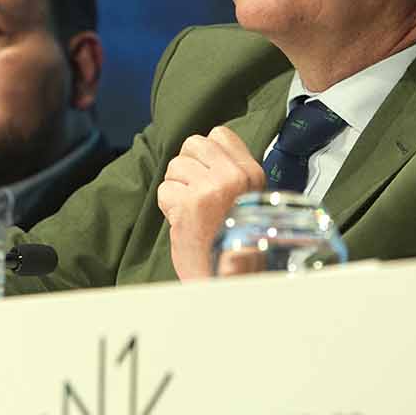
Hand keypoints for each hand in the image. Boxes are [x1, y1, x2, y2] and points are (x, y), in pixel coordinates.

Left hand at [157, 126, 265, 279]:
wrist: (232, 279)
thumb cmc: (236, 242)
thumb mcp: (248, 199)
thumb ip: (231, 172)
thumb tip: (207, 146)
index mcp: (251, 174)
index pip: (219, 134)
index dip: (205, 153)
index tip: (206, 174)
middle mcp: (233, 177)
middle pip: (193, 144)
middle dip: (187, 166)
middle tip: (194, 192)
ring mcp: (210, 189)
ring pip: (175, 166)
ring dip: (177, 188)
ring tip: (192, 210)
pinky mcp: (188, 205)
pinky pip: (164, 189)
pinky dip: (168, 206)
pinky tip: (183, 221)